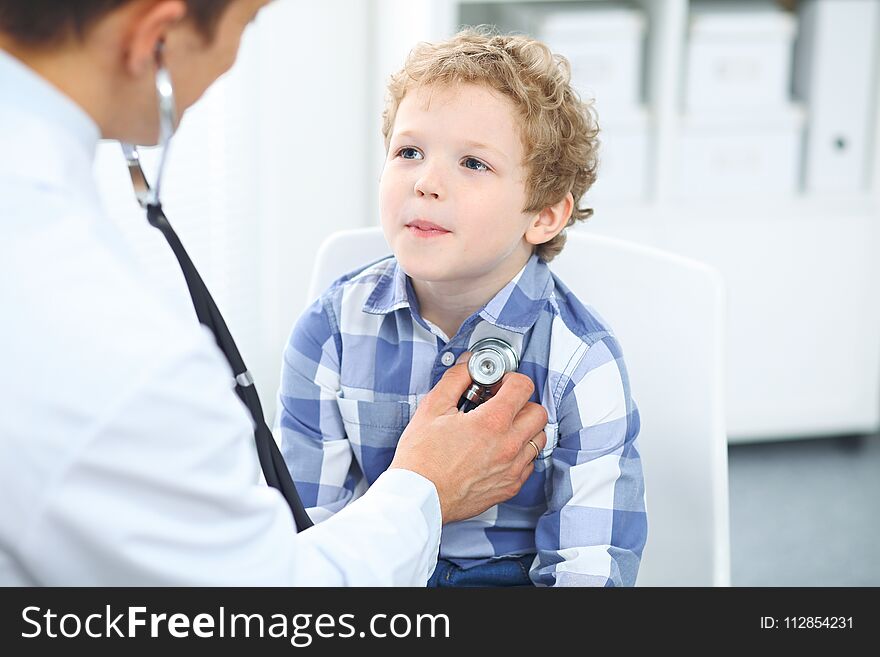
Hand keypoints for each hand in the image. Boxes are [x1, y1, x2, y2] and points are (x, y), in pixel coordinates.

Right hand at [389, 360, 547, 523]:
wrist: (420, 497)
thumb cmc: (422, 458)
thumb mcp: (432, 408)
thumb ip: (455, 380)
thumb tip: (469, 365)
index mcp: (491, 423)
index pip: (523, 387)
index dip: (510, 379)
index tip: (498, 384)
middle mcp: (509, 446)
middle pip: (538, 412)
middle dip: (522, 402)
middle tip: (501, 404)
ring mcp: (512, 469)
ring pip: (539, 438)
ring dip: (525, 427)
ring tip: (501, 427)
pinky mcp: (510, 487)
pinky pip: (530, 464)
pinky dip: (520, 453)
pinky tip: (499, 450)